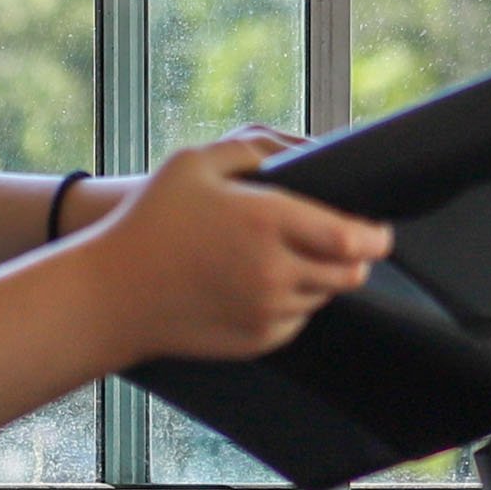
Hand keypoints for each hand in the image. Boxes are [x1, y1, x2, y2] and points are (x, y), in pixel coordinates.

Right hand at [72, 130, 391, 363]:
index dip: (375, 234)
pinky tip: (259, 285)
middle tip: (340, 242)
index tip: (379, 229)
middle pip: (350, 271)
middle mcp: (274, 270)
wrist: (111, 295)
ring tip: (285, 258)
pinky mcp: (258, 340)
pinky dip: (292, 304)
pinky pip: (297, 321)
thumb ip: (251, 149)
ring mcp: (267, 310)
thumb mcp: (191, 163)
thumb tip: (298, 152)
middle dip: (354, 257)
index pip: (352, 236)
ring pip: (324, 296)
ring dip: (320, 279)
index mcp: (266, 221)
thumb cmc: (148, 224)